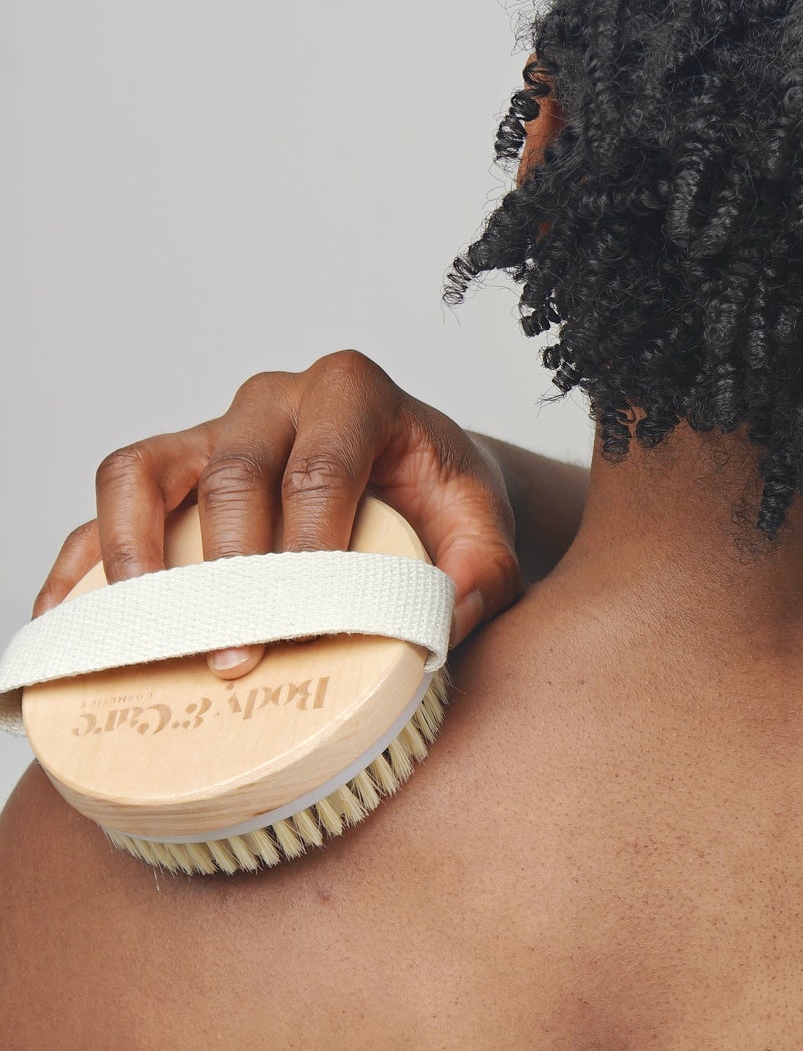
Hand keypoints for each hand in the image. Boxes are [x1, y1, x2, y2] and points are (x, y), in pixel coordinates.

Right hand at [32, 351, 522, 678]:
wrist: (422, 473)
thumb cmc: (445, 497)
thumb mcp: (487, 527)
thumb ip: (483, 572)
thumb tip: (441, 622)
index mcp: (354, 394)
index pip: (323, 465)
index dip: (309, 543)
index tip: (306, 619)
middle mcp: (276, 400)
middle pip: (234, 472)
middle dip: (230, 569)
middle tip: (236, 656)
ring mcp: (214, 429)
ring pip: (144, 469)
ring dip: (134, 552)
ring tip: (144, 631)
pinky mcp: (171, 468)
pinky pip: (113, 501)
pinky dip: (83, 558)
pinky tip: (68, 620)